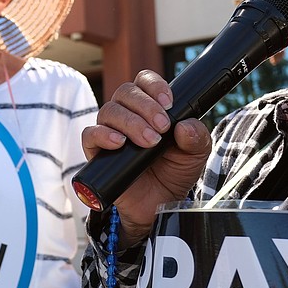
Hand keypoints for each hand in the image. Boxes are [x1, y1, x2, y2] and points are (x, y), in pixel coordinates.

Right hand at [82, 70, 211, 244]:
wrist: (159, 205)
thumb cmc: (174, 173)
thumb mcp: (195, 154)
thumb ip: (196, 138)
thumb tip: (185, 125)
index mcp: (149, 107)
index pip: (144, 81)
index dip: (154, 86)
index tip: (169, 103)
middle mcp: (127, 114)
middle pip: (125, 92)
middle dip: (145, 107)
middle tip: (162, 127)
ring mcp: (109, 131)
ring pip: (109, 110)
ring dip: (131, 122)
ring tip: (149, 142)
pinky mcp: (96, 152)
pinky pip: (90, 134)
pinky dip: (103, 135)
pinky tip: (119, 143)